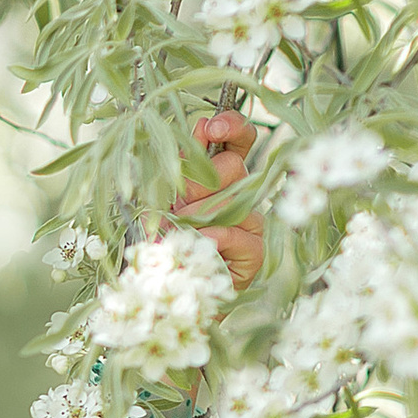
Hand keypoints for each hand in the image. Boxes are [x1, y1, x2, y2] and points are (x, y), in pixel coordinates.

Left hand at [168, 107, 262, 291]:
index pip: (238, 141)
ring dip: (197, 217)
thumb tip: (201, 128)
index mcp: (218, 178)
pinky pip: (240, 234)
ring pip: (233, 200)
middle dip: (198, 183)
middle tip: (177, 205)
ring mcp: (251, 222)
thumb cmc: (164, 243)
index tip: (213, 126)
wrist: (168, 291)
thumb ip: (181, 166)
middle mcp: (239, 195)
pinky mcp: (255, 251)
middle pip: (232, 166)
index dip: (232, 127)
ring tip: (180, 234)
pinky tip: (202, 245)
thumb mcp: (162, 199)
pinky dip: (216, 238)